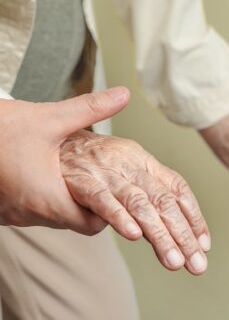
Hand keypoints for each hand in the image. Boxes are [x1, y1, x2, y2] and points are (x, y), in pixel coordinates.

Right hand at [0, 88, 127, 233]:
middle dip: (90, 204)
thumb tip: (124, 94)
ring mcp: (12, 214)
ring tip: (76, 175)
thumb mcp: (49, 118)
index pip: (92, 225)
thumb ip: (91, 109)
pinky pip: (32, 211)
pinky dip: (46, 198)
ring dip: (67, 199)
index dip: (109, 211)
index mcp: (47, 199)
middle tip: (101, 180)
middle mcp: (30, 214)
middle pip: (74, 222)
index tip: (117, 192)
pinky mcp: (1, 209)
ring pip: (53, 217)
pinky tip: (49, 175)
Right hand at [60, 129, 209, 273]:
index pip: (177, 189)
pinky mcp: (80, 180)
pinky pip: (102, 199)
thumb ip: (140, 197)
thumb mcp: (119, 171)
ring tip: (174, 261)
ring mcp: (105, 172)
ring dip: (159, 234)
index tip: (203, 244)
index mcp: (142, 161)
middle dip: (183, 235)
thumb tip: (157, 233)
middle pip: (163, 201)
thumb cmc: (84, 161)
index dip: (193, 216)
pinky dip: (119, 216)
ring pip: (139, 204)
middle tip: (197, 265)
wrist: (44, 138)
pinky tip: (135, 235)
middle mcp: (129, 164)